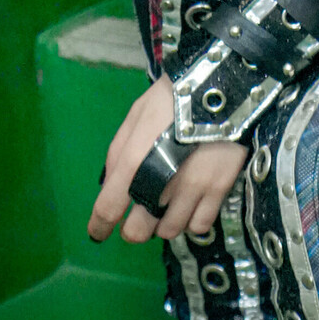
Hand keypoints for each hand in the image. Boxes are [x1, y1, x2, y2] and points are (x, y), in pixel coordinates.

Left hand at [87, 70, 249, 244]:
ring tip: (170, 205)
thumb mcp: (136, 116)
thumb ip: (118, 152)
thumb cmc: (172, 97)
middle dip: (134, 228)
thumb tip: (109, 185)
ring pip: (169, 230)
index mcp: (134, 162)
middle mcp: (160, 183)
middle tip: (141, 216)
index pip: (108, 208)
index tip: (98, 232)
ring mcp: (191, 189)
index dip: (99, 226)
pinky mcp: (219, 189)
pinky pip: (199, 225)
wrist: (220, 87)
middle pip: (138, 231)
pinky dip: (192, 220)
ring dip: (164, 222)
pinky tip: (192, 204)